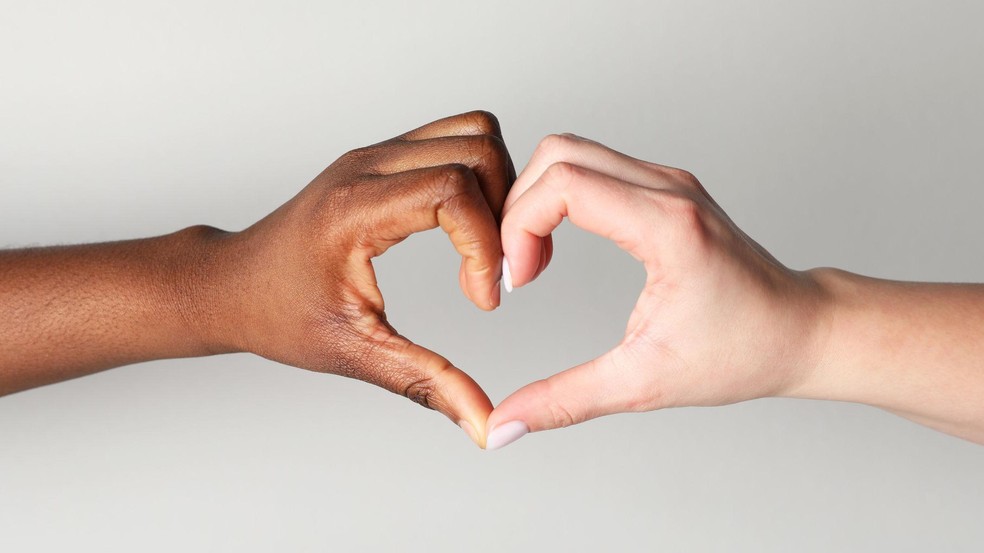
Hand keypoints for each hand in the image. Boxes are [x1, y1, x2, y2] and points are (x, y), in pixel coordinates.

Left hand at [210, 111, 514, 445]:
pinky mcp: (384, 158)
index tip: (482, 296)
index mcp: (356, 208)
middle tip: (494, 272)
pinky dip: (480, 177)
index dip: (487, 243)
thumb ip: (424, 382)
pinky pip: (454, 140)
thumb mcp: (353, 352)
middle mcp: (368, 166)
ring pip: (473, 132)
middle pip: (477, 148)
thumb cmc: (278, 314)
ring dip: (499, 188)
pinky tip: (468, 230)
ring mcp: (376, 155)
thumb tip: (482, 422)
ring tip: (488, 248)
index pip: (453, 188)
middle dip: (505, 211)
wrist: (233, 283)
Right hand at [485, 134, 825, 448]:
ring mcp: (667, 182)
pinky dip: (558, 198)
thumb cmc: (743, 352)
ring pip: (571, 153)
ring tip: (531, 260)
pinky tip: (555, 245)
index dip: (519, 226)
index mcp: (666, 226)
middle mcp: (667, 189)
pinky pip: (592, 167)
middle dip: (517, 206)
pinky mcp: (665, 189)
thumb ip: (565, 401)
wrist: (802, 330)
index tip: (519, 281)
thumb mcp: (644, 383)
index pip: (563, 183)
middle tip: (516, 268)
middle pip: (558, 153)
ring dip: (535, 200)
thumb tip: (505, 425)